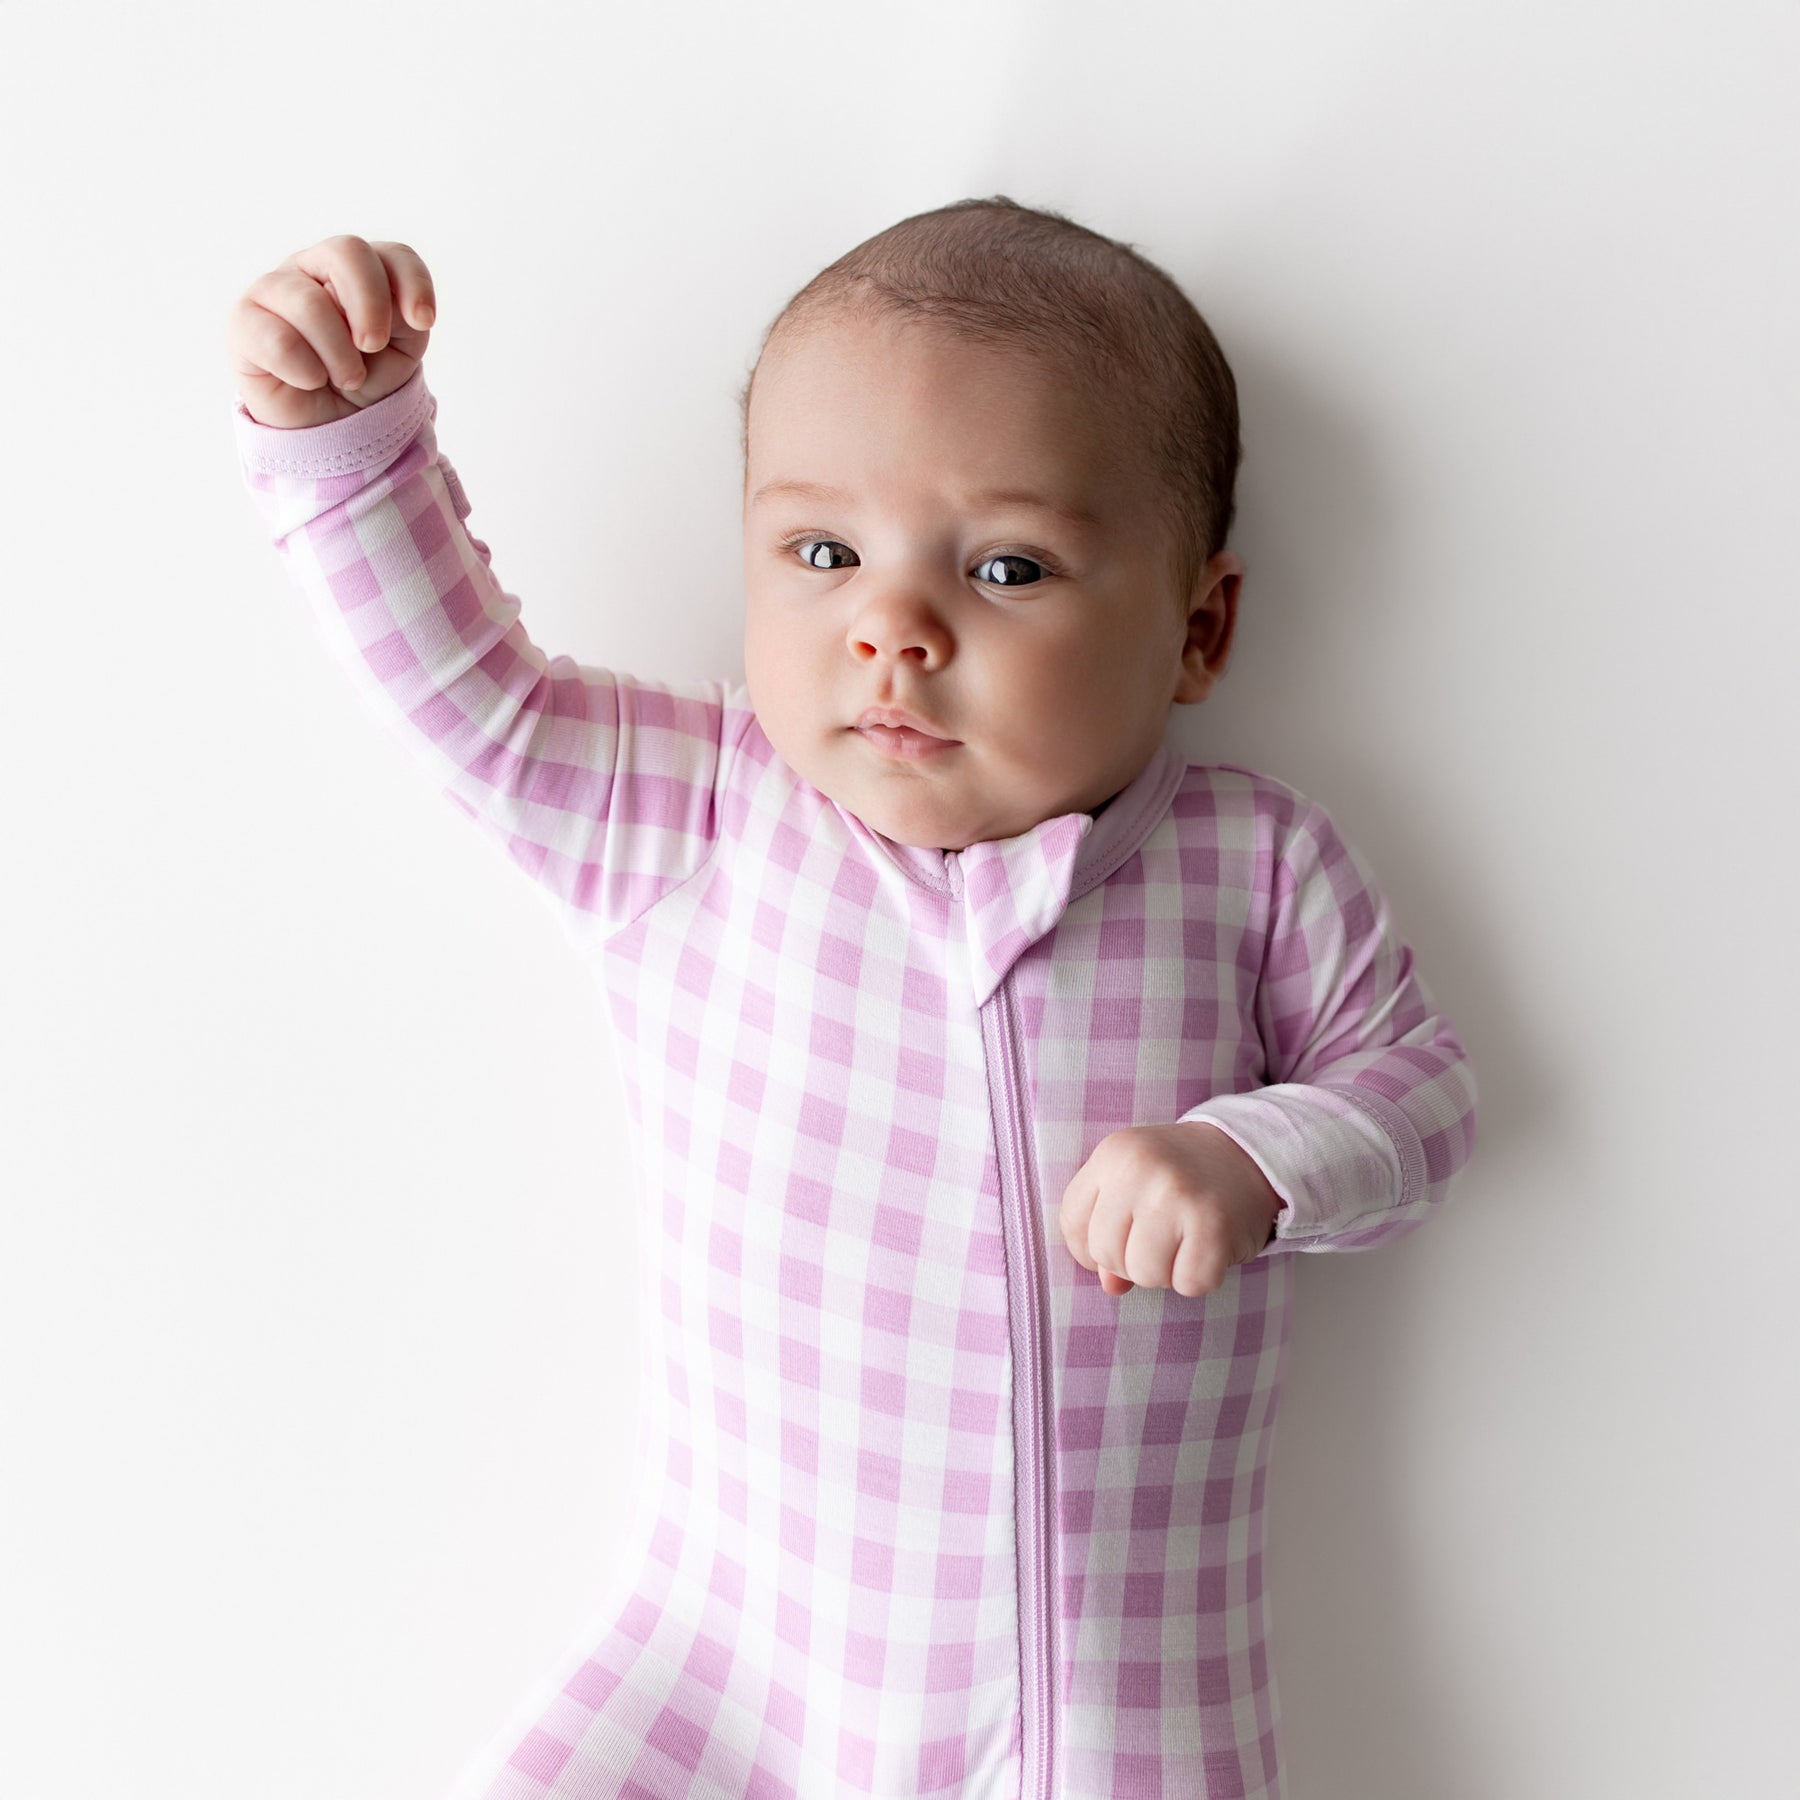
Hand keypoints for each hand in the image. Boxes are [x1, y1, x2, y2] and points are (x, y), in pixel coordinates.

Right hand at [226, 235, 437, 427]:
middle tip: (372, 346)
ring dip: (340, 354)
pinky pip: (278, 340)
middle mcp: (313, 267)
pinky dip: (306, 370)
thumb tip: (393, 305)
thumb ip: (403, 318)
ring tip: (347, 378)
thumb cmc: (365, 378)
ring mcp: (274, 289)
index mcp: (358, 271)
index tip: (422, 321)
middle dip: (370, 304)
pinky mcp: (244, 321)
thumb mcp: (400, 350)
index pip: (391, 254)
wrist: (330, 425)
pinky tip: (310, 380)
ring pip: (310, 303)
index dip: (412, 282)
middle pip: (347, 251)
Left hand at [1059, 1121, 1284, 1298]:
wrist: (1249, 1154)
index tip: (1116, 1245)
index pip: (1072, 1225)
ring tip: (1184, 1243)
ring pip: (1145, 1274)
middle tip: (1160, 1240)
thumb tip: (1110, 1285)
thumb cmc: (1181, 1175)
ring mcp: (1177, 1196)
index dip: (1088, 1250)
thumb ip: (1108, 1230)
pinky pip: (1189, 1283)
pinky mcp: (1214, 1225)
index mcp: (1113, 1154)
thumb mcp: (1134, 1185)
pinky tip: (1208, 1249)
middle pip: (1106, 1255)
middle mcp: (1140, 1170)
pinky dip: (1199, 1277)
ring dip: (1166, 1272)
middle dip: (1130, 1262)